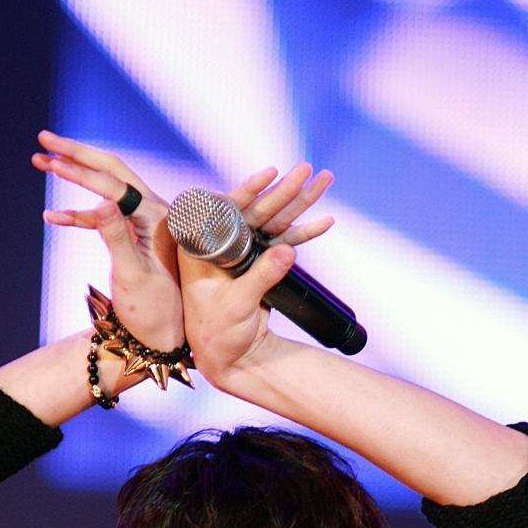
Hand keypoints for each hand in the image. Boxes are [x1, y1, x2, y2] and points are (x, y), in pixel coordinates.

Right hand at [33, 131, 183, 350]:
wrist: (163, 339)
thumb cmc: (152, 312)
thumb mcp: (132, 276)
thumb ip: (117, 237)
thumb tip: (101, 202)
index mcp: (159, 218)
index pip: (115, 185)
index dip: (80, 171)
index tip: (50, 160)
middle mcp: (157, 213)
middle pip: (112, 171)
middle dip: (76, 154)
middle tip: (43, 137)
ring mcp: (146, 223)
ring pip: (107, 187)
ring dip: (74, 175)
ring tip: (39, 161)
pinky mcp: (135, 236)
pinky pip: (104, 216)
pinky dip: (78, 214)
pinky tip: (52, 216)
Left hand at [179, 162, 333, 383]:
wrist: (231, 358)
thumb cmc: (218, 335)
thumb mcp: (237, 307)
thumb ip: (261, 278)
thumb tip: (288, 250)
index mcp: (202, 249)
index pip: (226, 210)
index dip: (249, 190)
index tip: (270, 174)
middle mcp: (222, 245)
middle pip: (257, 210)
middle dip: (285, 190)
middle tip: (309, 170)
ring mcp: (243, 253)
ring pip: (274, 221)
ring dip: (300, 203)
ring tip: (323, 180)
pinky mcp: (260, 263)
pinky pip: (285, 242)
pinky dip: (305, 232)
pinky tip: (324, 219)